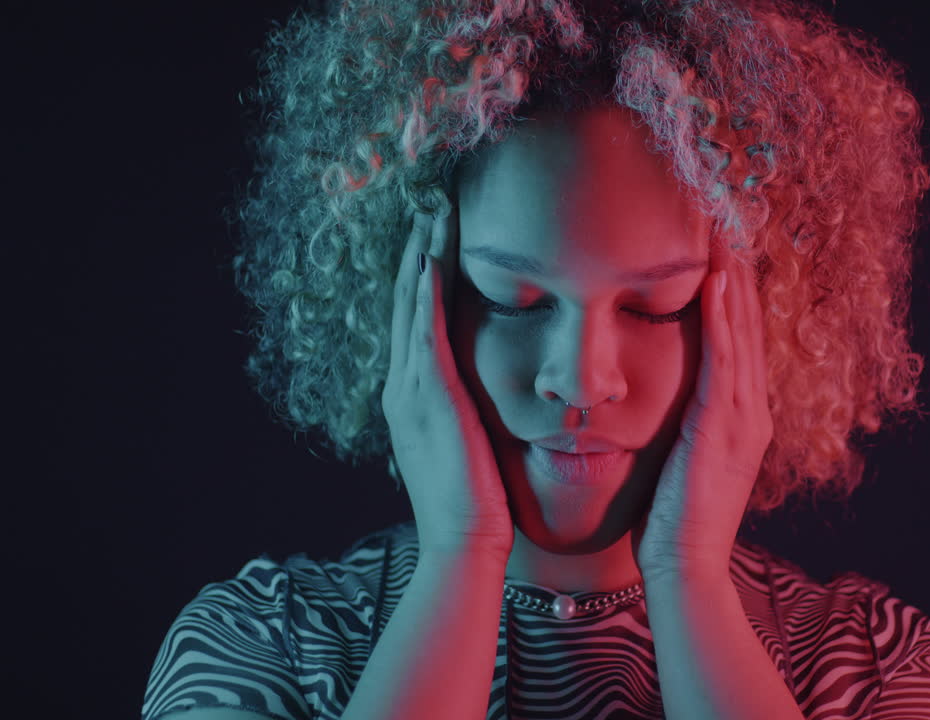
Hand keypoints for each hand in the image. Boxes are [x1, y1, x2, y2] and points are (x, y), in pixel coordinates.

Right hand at [382, 210, 513, 562]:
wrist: (465, 540)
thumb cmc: (477, 501)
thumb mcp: (468, 446)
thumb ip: (469, 414)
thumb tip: (484, 397)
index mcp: (413, 397)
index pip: (417, 322)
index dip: (423, 277)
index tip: (437, 237)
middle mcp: (403, 386)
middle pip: (409, 303)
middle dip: (418, 252)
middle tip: (429, 205)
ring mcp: (411, 388)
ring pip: (414, 304)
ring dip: (422, 255)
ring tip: (432, 212)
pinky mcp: (429, 394)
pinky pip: (425, 327)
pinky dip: (426, 289)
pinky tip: (433, 255)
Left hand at [632, 244, 772, 581]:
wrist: (685, 564)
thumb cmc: (674, 516)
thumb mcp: (685, 459)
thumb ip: (687, 424)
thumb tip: (669, 398)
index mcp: (743, 417)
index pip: (741, 340)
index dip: (736, 293)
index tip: (722, 249)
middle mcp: (752, 410)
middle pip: (749, 325)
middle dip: (740, 273)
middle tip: (729, 222)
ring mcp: (744, 417)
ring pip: (743, 332)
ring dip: (735, 281)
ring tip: (725, 233)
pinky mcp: (724, 425)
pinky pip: (725, 359)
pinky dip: (724, 317)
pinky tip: (717, 282)